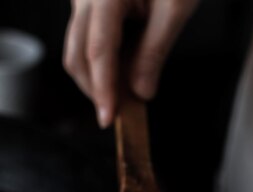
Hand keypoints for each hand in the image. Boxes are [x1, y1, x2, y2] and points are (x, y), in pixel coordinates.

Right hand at [63, 0, 198, 127]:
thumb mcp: (175, 9)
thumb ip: (155, 52)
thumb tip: (141, 91)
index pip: (98, 52)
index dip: (103, 90)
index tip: (108, 118)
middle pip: (77, 55)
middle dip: (95, 89)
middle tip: (119, 114)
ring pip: (78, 49)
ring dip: (98, 77)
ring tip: (125, 94)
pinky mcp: (90, 2)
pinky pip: (88, 38)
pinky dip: (102, 61)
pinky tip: (122, 71)